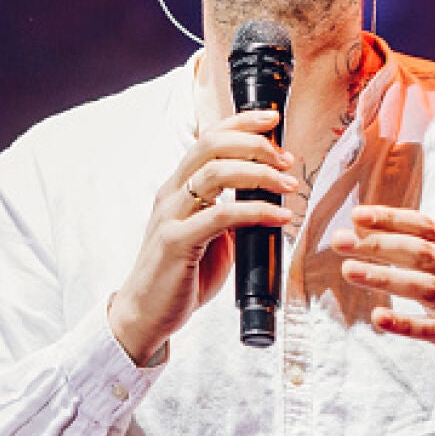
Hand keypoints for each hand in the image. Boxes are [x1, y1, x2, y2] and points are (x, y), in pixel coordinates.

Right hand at [108, 110, 298, 364]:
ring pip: (214, 173)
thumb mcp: (210, 237)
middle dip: (252, 143)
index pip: (208, 139)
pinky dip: (255, 211)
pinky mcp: (175, 242)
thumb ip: (231, 214)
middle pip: (210, 146)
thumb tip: (268, 200)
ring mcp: (170, 216)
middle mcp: (171, 194)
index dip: (240, 123)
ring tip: (287, 186)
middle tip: (285, 158)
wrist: (147, 316)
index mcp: (178, 187)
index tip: (272, 119)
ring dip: (258, 174)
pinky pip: (220, 216)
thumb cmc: (181, 276)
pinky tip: (278, 218)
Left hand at [333, 206, 434, 394]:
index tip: (357, 215)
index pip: (424, 227)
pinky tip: (379, 318)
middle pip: (422, 253)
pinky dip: (405, 324)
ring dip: (386, 278)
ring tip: (350, 271)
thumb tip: (363, 229)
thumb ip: (416, 251)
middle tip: (340, 242)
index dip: (391, 218)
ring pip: (427, 288)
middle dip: (379, 244)